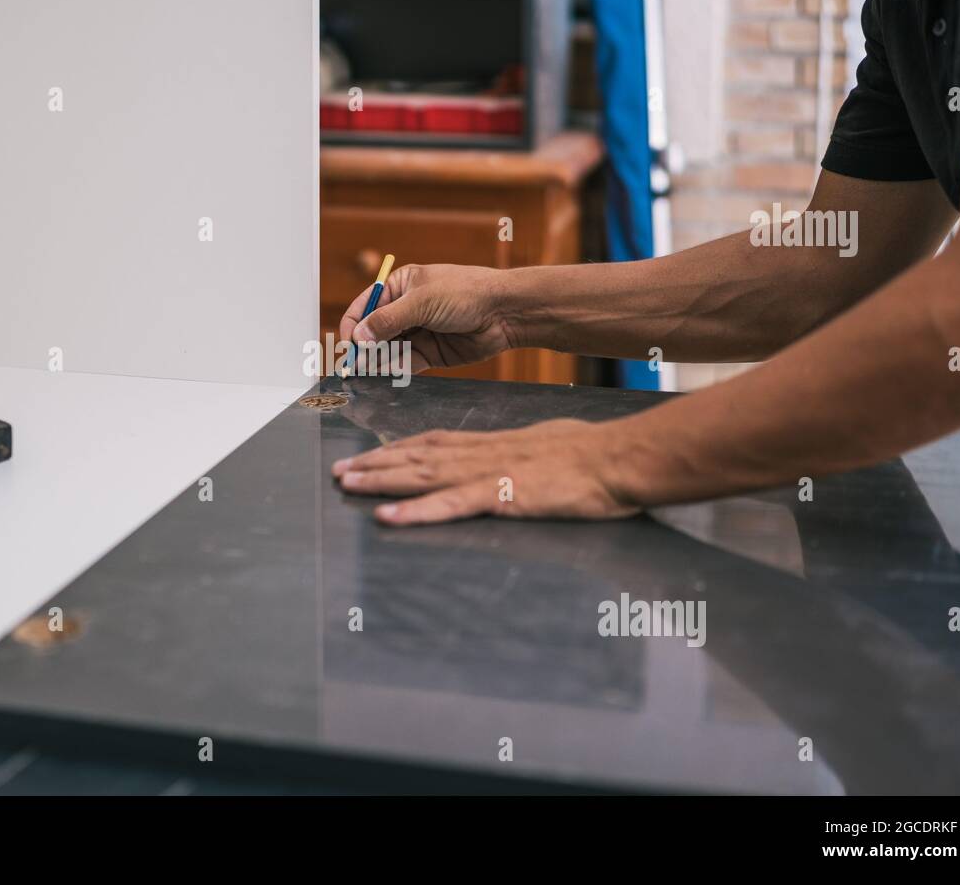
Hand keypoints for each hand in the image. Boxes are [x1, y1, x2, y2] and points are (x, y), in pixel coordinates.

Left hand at [331, 419, 642, 525]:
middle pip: (417, 456)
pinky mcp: (502, 496)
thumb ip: (523, 454)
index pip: (434, 442)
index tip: (370, 453)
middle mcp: (482, 453)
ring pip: (424, 475)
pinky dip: (416, 511)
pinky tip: (388, 517)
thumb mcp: (548, 445)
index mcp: (493, 444)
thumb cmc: (593, 455)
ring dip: (381, 480)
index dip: (398, 449)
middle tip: (340, 471)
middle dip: (375, 463)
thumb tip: (516, 460)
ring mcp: (490, 473)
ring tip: (347, 484)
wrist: (619, 459)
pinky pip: (450, 505)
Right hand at [339, 264, 518, 371]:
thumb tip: (358, 336)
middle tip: (354, 366)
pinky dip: (394, 370)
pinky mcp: (430, 353)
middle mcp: (405, 309)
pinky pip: (405, 364)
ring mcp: (417, 332)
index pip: (364, 307)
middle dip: (363, 349)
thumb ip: (388, 320)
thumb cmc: (466, 293)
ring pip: (387, 351)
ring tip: (367, 373)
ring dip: (376, 362)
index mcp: (399, 287)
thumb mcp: (422, 301)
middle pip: (373, 332)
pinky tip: (385, 375)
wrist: (504, 312)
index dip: (352, 327)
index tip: (348, 346)